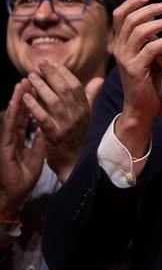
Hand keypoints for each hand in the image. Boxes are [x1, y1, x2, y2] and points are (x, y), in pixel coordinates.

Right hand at [0, 83, 44, 217]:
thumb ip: (42, 137)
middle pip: (21, 111)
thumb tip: (48, 124)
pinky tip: (13, 103)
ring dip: (17, 99)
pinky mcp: (4, 147)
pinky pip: (9, 128)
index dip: (35, 99)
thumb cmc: (23, 175)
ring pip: (13, 115)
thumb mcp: (38, 153)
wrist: (13, 195)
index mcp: (21, 135)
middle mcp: (13, 134)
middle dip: (27, 93)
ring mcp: (7, 139)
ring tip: (22, 82)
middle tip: (32, 75)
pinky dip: (12, 115)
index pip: (30, 113)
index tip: (43, 83)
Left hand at [20, 61, 102, 181]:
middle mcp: (78, 115)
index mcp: (85, 109)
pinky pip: (43, 117)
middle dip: (52, 75)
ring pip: (54, 101)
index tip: (53, 64)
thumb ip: (90, 96)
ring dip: (42, 87)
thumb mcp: (86, 115)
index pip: (76, 86)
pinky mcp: (55, 135)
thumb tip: (99, 79)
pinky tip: (26, 97)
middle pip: (65, 90)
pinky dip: (34, 106)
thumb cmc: (77, 138)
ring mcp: (67, 125)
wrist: (74, 164)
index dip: (64, 73)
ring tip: (31, 77)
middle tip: (40, 65)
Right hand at [113, 0, 161, 155]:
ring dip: (159, 23)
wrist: (141, 108)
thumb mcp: (147, 54)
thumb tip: (155, 15)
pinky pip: (150, 49)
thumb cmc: (148, 80)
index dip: (132, 2)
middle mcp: (119, 49)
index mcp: (120, 43)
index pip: (119, 15)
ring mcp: (125, 59)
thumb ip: (147, 36)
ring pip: (139, 31)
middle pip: (129, 19)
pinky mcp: (135, 70)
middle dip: (149, 9)